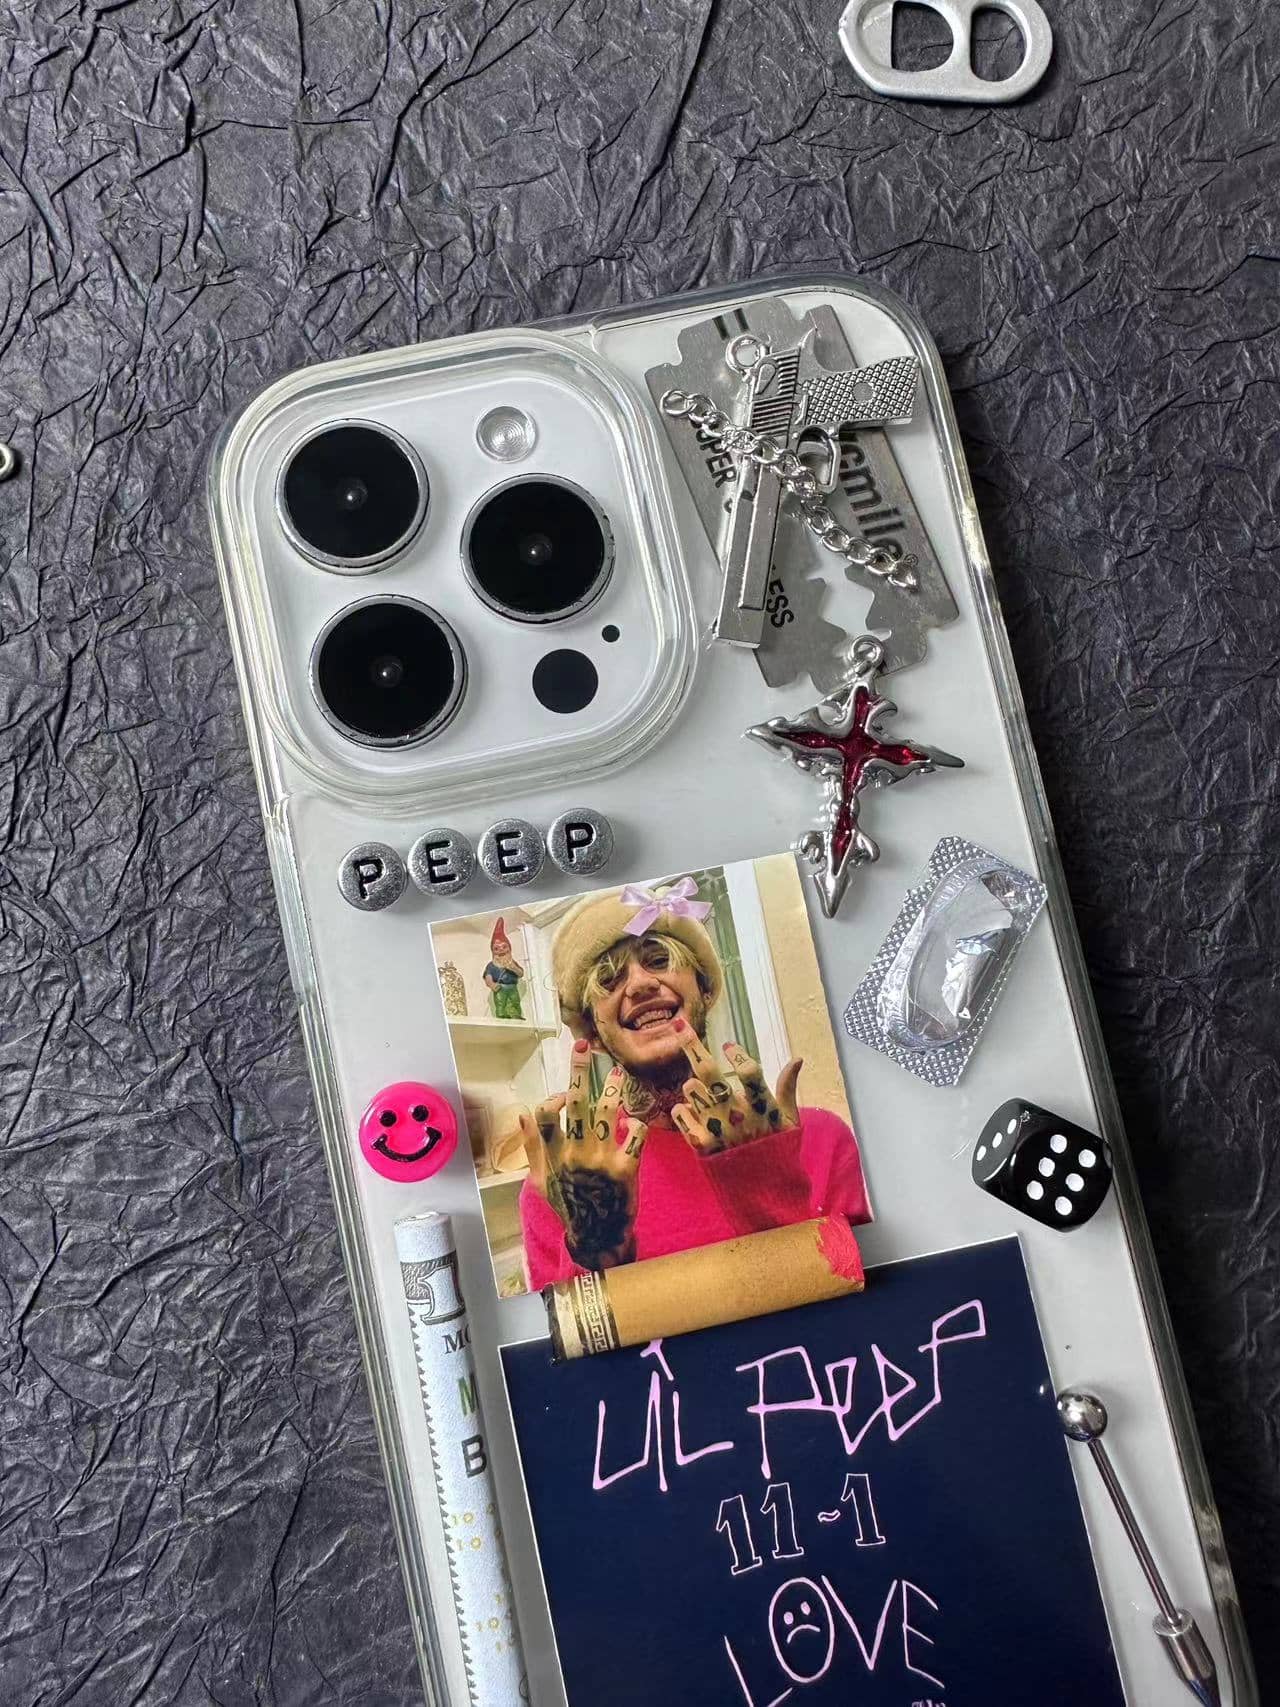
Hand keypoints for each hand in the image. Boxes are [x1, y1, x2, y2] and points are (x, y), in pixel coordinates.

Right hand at [516, 1041, 647, 1270]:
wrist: (597, 1235)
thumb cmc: (566, 1203)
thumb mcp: (539, 1180)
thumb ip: (533, 1146)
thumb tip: (522, 1113)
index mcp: (553, 1154)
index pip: (545, 1114)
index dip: (551, 1098)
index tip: (558, 1095)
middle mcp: (575, 1153)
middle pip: (575, 1103)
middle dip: (578, 1071)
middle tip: (584, 1046)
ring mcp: (601, 1160)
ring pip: (607, 1113)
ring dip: (612, 1088)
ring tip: (617, 1072)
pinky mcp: (626, 1168)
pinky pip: (635, 1136)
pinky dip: (637, 1125)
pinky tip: (636, 1122)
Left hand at [670, 1025, 801, 1155]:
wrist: (764, 1193)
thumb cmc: (778, 1152)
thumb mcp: (790, 1120)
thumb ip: (787, 1088)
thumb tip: (797, 1059)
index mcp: (763, 1107)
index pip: (749, 1070)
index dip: (738, 1055)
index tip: (730, 1046)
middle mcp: (738, 1115)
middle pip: (710, 1072)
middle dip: (693, 1046)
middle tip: (680, 1026)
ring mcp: (718, 1129)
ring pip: (693, 1091)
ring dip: (692, 1085)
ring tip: (698, 1089)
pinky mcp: (701, 1145)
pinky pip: (682, 1116)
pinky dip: (681, 1110)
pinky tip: (687, 1110)